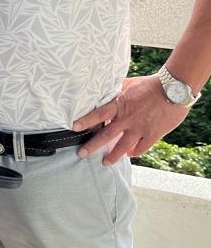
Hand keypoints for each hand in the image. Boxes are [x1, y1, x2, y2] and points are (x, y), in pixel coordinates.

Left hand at [73, 75, 188, 164]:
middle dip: (92, 146)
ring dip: (113, 156)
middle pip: (106, 135)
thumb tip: (103, 89)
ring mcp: (140, 128)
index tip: (74, 127)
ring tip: (105, 162)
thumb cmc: (150, 84)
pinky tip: (129, 154)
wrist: (174, 90)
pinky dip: (134, 152)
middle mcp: (127, 119)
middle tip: (81, 154)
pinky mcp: (153, 134)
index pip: (98, 114)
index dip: (86, 121)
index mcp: (120, 104)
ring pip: (123, 146)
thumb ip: (115, 90)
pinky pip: (141, 148)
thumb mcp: (128, 84)